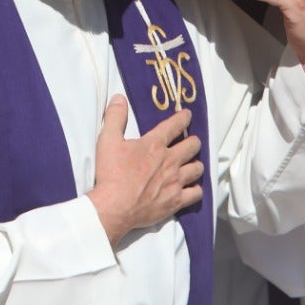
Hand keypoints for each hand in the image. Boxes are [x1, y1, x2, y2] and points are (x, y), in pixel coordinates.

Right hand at [86, 96, 202, 246]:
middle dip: (193, 141)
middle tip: (192, 142)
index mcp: (154, 144)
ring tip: (193, 164)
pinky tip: (192, 189)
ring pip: (197, 168)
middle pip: (192, 146)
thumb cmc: (111, 173)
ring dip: (196, 164)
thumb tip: (119, 98)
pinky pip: (196, 193)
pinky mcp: (175, 201)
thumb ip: (115, 117)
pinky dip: (196, 190)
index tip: (187, 115)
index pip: (175, 125)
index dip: (183, 118)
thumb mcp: (107, 140)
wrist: (114, 206)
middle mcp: (170, 161)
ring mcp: (175, 181)